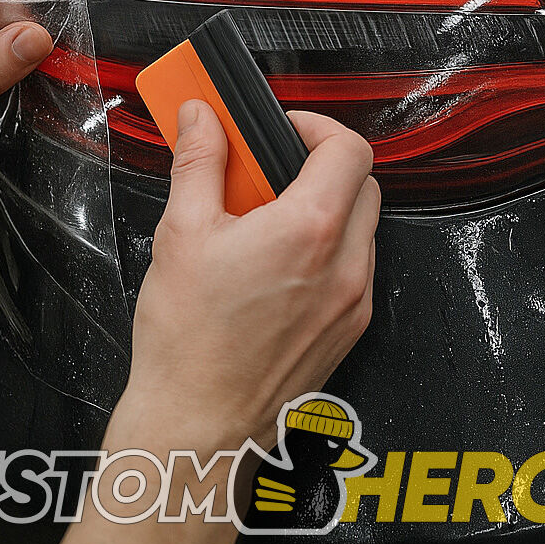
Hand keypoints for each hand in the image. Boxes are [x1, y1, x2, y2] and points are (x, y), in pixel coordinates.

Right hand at [126, 101, 379, 451]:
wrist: (197, 427)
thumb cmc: (188, 341)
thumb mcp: (181, 231)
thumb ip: (198, 161)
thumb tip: (201, 117)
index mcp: (308, 230)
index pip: (349, 148)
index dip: (316, 126)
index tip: (284, 130)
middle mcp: (345, 265)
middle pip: (362, 183)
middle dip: (322, 165)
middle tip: (271, 172)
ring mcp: (354, 302)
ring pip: (362, 227)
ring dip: (326, 209)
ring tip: (269, 222)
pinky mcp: (350, 330)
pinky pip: (355, 269)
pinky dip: (328, 251)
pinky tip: (280, 266)